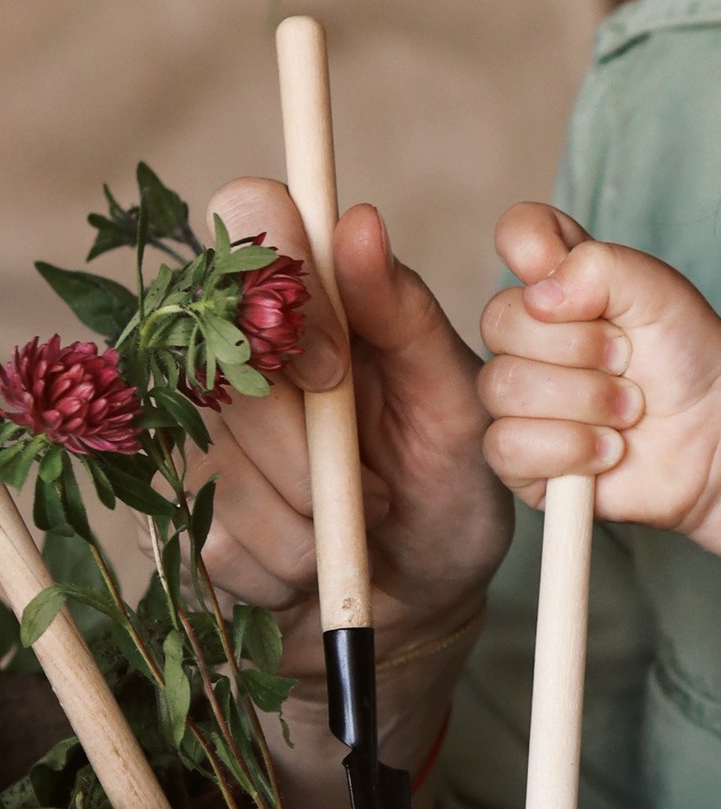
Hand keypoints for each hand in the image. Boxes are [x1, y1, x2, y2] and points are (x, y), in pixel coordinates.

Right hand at [199, 181, 509, 685]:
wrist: (424, 597)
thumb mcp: (455, 398)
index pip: (247, 212)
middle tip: (376, 484)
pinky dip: (286, 564)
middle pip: (221, 361)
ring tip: (358, 522)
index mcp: (310, 294)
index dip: (280, 284)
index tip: (333, 369)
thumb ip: (405, 313)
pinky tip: (318, 559)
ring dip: (308, 518)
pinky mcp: (178, 511)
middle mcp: (235, 348)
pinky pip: (215, 537)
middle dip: (306, 447)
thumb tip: (359, 222)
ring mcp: (196, 428)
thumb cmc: (449, 481)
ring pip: (219, 463)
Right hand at [479, 204, 720, 549]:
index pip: (517, 234)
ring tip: (631, 410)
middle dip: (580, 347)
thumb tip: (540, 295)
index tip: (584, 281)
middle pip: (500, 321)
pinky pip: (508, 446)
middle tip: (629, 363)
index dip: (535, 247)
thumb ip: (600, 267)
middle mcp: (530, 335)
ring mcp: (519, 398)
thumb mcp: (659, 293)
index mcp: (560, 283)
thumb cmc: (690, 360)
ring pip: (506, 388)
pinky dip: (570, 448)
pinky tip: (608, 449)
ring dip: (586, 401)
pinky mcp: (521, 458)